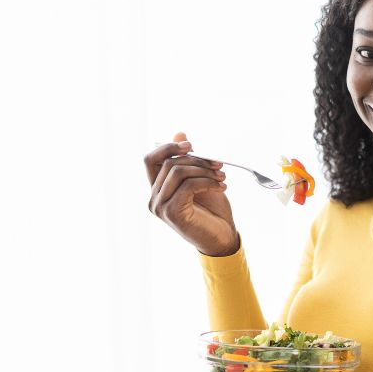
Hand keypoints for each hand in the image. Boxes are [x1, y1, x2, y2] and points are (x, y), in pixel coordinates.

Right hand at [144, 131, 240, 256]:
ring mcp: (160, 207)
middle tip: (218, 164)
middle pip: (169, 163)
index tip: (191, 145)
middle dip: (197, 160)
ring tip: (222, 176)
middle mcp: (154, 198)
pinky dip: (207, 182)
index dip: (168, 147)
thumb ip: (188, 159)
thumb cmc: (211, 210)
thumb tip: (179, 133)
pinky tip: (221, 186)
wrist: (221, 237)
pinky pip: (188, 186)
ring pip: (178, 172)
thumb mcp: (201, 178)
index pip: (150, 159)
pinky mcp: (171, 213)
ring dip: (204, 170)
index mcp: (157, 189)